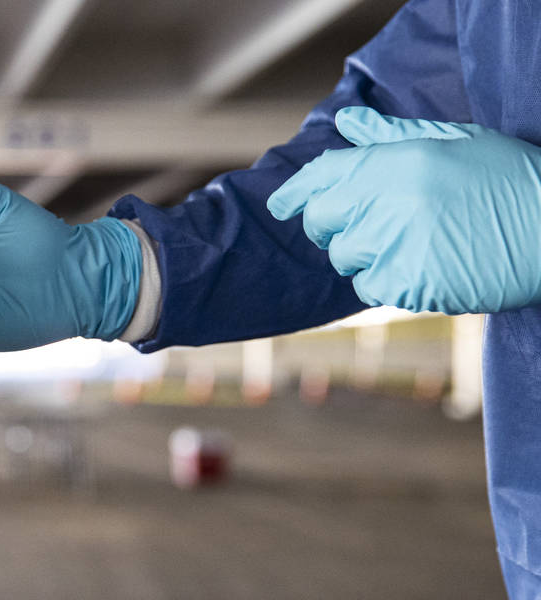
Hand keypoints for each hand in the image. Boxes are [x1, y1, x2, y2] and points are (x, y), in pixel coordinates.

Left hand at [268, 106, 540, 313]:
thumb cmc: (509, 181)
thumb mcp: (455, 142)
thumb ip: (391, 138)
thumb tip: (347, 124)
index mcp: (397, 161)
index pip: (322, 176)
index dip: (295, 192)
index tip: (277, 205)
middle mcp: (388, 200)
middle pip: (322, 222)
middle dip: (334, 226)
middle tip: (366, 225)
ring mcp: (395, 243)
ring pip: (345, 258)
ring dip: (366, 255)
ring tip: (413, 242)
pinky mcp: (407, 283)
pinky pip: (370, 288)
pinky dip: (388, 282)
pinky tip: (423, 266)